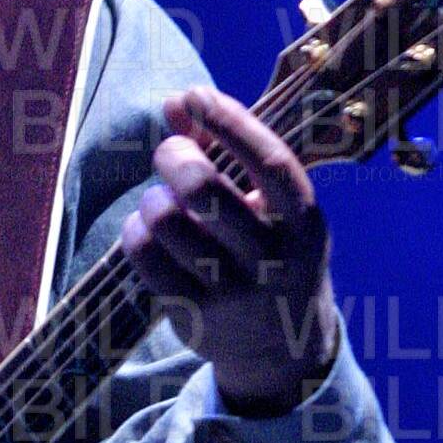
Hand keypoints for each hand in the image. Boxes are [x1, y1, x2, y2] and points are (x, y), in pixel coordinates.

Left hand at [120, 84, 340, 414]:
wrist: (281, 348)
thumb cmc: (271, 252)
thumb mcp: (271, 207)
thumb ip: (229, 151)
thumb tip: (176, 102)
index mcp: (304, 224)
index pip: (270, 161)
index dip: (229, 120)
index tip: (196, 94)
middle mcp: (272, 259)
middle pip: (204, 189)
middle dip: (174, 156)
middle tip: (170, 153)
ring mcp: (231, 291)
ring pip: (166, 220)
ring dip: (153, 197)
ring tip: (162, 201)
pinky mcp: (193, 315)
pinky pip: (144, 254)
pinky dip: (138, 230)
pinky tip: (150, 230)